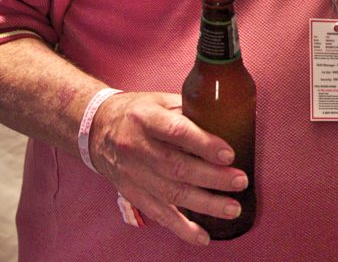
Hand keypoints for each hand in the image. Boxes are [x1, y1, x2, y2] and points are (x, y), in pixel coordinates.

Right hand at [88, 91, 247, 245]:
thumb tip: (227, 118)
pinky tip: (202, 236)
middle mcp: (137, 147)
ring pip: (171, 194)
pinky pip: (159, 214)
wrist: (98, 129)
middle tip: (240, 181)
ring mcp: (133, 174)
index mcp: (146, 118)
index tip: (228, 154)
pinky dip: (182, 228)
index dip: (203, 144)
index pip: (177, 131)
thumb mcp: (161, 100)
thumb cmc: (138, 112)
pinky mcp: (133, 194)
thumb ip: (190, 110)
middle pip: (177, 167)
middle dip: (213, 178)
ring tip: (232, 208)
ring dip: (205, 204)